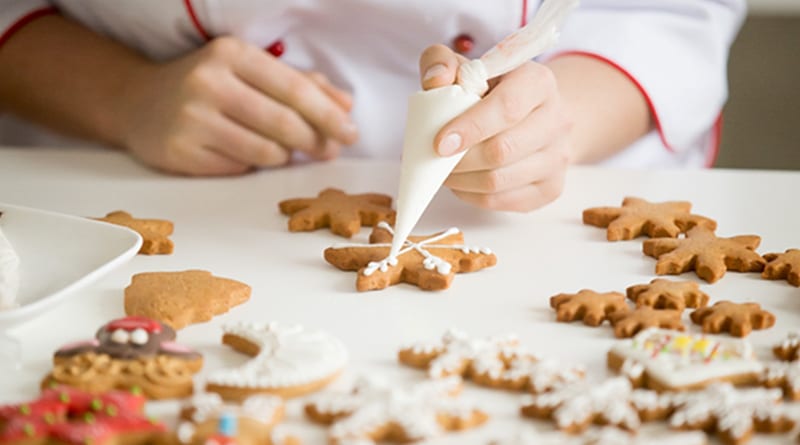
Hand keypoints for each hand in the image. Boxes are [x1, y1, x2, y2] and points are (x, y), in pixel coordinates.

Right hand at [122, 37, 357, 174]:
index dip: (329, 115)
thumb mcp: (251, 71)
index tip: (350, 133)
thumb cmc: (209, 85)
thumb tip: (345, 105)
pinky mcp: (181, 152)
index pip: (295, 89)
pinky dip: (252, 165)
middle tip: (329, 151)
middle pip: (283, 123)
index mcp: (232, 54)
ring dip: (283, 156)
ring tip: (281, 150)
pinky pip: (239, 168)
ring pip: (265, 151)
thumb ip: (301, 84)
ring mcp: (192, 119)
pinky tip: (244, 153)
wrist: (138, 102)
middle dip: (315, 142)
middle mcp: (209, 82)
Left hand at [419, 44, 571, 211]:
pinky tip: (462, 183)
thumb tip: (434, 81)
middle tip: (434, 159)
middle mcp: (556, 119)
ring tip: (444, 171)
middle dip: (460, 160)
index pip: (507, 108)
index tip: (440, 143)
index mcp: (538, 82)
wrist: (536, 116)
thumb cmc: (493, 91)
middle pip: (502, 150)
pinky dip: (473, 196)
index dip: (470, 128)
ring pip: (500, 181)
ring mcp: (558, 157)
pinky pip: (504, 201)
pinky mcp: (551, 187)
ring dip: (462, 181)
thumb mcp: (466, 68)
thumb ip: (442, 63)